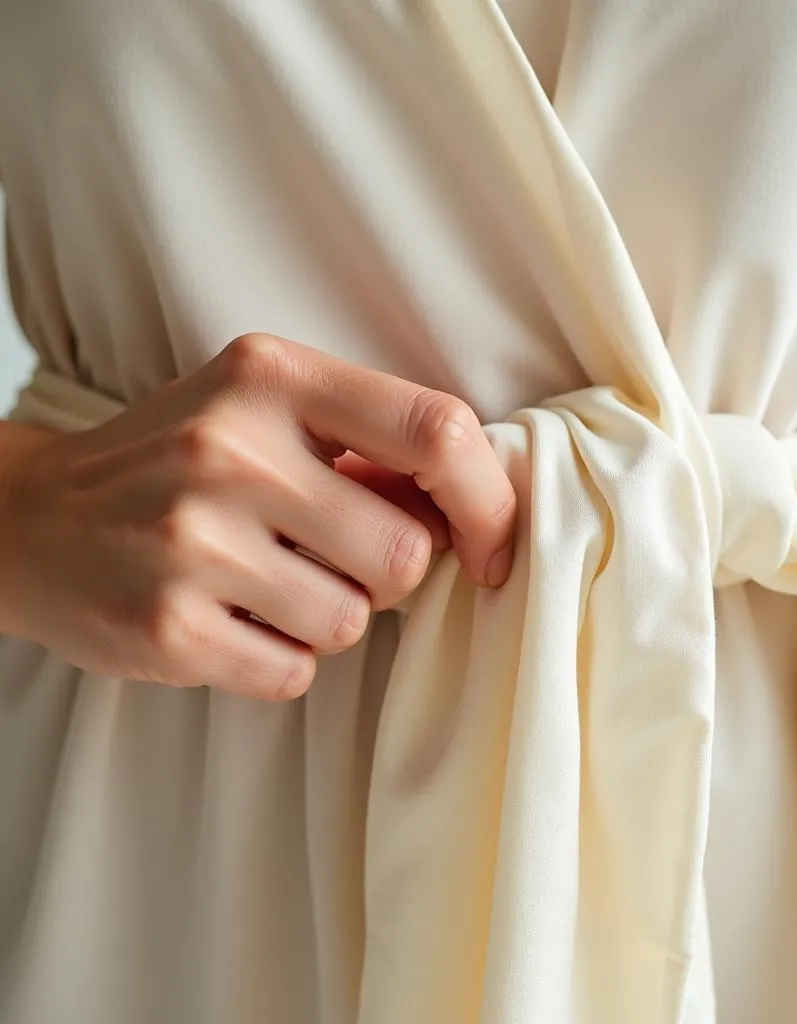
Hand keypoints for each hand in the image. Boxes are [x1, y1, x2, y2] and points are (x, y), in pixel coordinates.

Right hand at [0, 334, 515, 698]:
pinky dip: (281, 657)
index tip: (490, 548)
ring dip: (329, 616)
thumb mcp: (266, 411)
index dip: (487, 500)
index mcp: (273, 377)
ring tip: (266, 582)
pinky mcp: (164, 626)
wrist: (34, 516)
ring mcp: (191, 540)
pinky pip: (295, 671)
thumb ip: (368, 445)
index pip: (435, 429)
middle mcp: (231, 450)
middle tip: (332, 556)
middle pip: (405, 553)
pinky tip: (230, 619)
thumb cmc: (180, 461)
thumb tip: (472, 510)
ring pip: (352, 622)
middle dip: (390, 574)